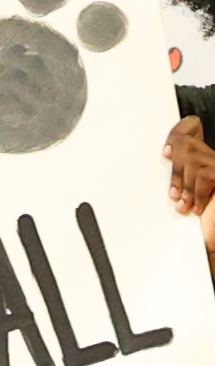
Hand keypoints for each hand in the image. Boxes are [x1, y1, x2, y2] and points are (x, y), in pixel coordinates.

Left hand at [166, 115, 214, 252]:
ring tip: (182, 204)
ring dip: (184, 184)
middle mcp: (214, 159)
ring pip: (193, 159)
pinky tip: (195, 209)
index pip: (191, 127)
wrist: (212, 239)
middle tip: (172, 195)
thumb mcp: (181, 192)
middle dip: (175, 169)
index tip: (165, 153)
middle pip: (187, 143)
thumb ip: (173, 174)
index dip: (178, 131)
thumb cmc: (199, 219)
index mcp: (202, 158)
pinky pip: (205, 174)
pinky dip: (196, 193)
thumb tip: (157, 159)